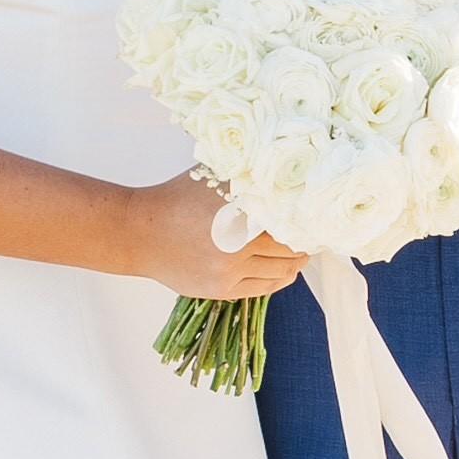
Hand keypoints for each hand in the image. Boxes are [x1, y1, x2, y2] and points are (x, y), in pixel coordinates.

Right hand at [120, 172, 307, 303]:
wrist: (140, 232)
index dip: (308, 221)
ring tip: (301, 254)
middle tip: (315, 236)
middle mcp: (237, 242)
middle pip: (290, 248)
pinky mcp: (220, 289)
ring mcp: (229, 269)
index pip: (290, 221)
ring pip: (280, 271)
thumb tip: (285, 169)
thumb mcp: (212, 176)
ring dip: (295, 264)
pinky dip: (278, 279)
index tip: (318, 218)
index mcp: (239, 211)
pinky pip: (262, 288)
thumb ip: (245, 174)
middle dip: (305, 244)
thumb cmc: (177, 198)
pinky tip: (285, 270)